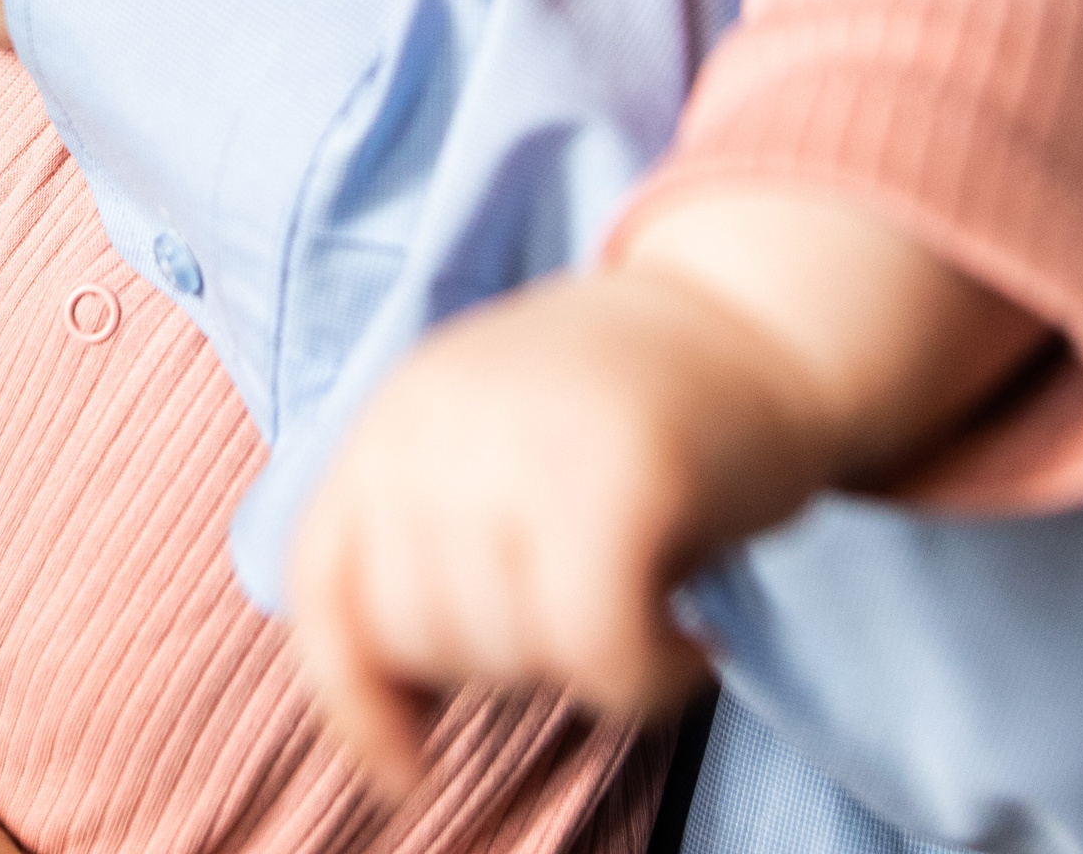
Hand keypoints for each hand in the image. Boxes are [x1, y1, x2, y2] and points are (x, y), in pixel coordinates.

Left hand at [289, 192, 1046, 789]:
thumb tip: (380, 718)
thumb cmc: (631, 417)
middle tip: (586, 608)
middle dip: (501, 665)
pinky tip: (691, 643)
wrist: (763, 312)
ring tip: (636, 597)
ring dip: (581, 670)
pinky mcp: (625, 472)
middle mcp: (444, 416)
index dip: (351, 697)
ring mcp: (530, 438)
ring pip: (507, 657)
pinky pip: (601, 658)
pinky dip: (651, 684)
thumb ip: (427, 537)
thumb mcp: (493, 445)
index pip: (319, 581)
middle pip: (418, 636)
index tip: (411, 770)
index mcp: (399, 410)